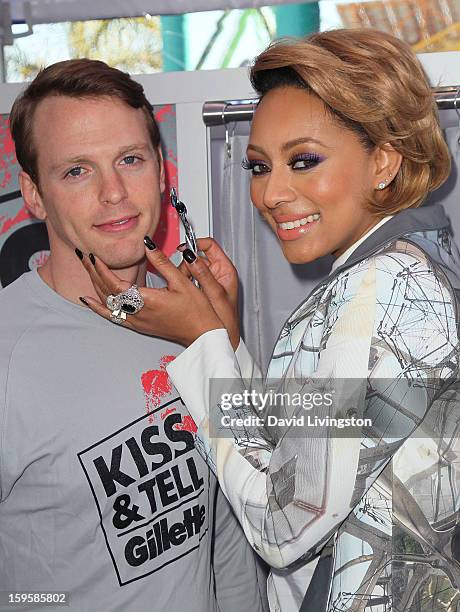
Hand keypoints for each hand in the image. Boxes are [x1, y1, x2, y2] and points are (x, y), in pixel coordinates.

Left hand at [77, 245, 225, 347]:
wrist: (202, 334)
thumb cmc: (197, 311)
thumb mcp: (181, 281)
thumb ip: (162, 262)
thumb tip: (148, 243)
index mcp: (147, 301)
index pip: (114, 283)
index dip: (101, 268)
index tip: (94, 254)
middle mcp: (138, 313)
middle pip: (105, 291)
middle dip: (92, 271)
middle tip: (83, 255)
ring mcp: (136, 321)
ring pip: (106, 302)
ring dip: (94, 284)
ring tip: (86, 268)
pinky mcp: (138, 326)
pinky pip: (112, 316)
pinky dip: (98, 307)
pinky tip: (89, 300)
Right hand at [178, 238, 239, 348]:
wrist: (222, 336)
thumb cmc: (225, 319)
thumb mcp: (214, 293)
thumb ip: (203, 274)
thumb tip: (191, 256)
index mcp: (225, 269)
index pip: (210, 245)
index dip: (196, 244)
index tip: (183, 249)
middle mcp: (217, 273)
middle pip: (197, 256)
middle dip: (188, 264)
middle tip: (185, 276)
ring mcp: (208, 281)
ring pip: (191, 268)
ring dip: (185, 275)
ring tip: (186, 288)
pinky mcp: (200, 289)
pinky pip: (188, 280)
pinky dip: (184, 283)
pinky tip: (184, 292)